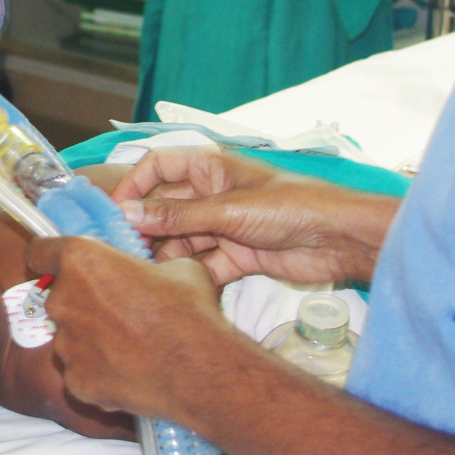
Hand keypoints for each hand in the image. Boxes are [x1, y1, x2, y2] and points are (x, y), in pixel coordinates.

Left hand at [24, 236, 232, 422]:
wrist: (200, 370)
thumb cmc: (188, 311)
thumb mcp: (175, 267)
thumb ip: (144, 265)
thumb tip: (148, 271)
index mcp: (80, 261)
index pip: (39, 252)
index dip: (50, 256)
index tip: (62, 264)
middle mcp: (63, 300)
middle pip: (58, 296)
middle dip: (81, 301)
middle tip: (116, 309)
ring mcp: (66, 345)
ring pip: (69, 336)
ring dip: (90, 337)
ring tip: (127, 344)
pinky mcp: (76, 382)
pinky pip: (80, 370)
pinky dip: (98, 370)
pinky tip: (127, 370)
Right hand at [113, 148, 393, 285]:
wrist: (341, 240)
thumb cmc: (290, 206)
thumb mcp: (227, 209)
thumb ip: (176, 215)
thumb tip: (127, 215)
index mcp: (211, 166)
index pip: (159, 166)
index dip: (133, 186)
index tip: (112, 214)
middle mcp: (213, 194)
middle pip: (166, 208)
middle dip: (145, 228)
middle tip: (120, 254)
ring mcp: (225, 226)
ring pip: (181, 239)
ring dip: (164, 255)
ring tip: (141, 276)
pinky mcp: (238, 256)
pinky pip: (203, 264)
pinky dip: (189, 274)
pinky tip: (173, 287)